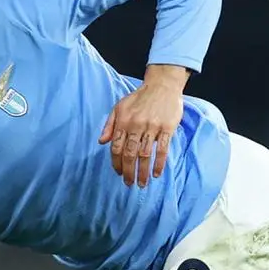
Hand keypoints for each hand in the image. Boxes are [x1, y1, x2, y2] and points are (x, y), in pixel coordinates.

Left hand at [99, 66, 187, 187]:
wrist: (162, 85)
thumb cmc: (139, 97)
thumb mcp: (119, 107)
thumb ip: (109, 125)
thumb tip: (101, 142)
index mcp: (124, 121)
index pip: (117, 147)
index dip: (117, 162)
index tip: (118, 173)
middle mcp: (136, 125)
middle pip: (130, 154)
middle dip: (128, 171)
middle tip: (129, 183)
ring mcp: (152, 127)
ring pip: (145, 154)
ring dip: (143, 172)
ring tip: (142, 183)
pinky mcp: (167, 128)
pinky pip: (162, 149)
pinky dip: (159, 163)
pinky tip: (157, 173)